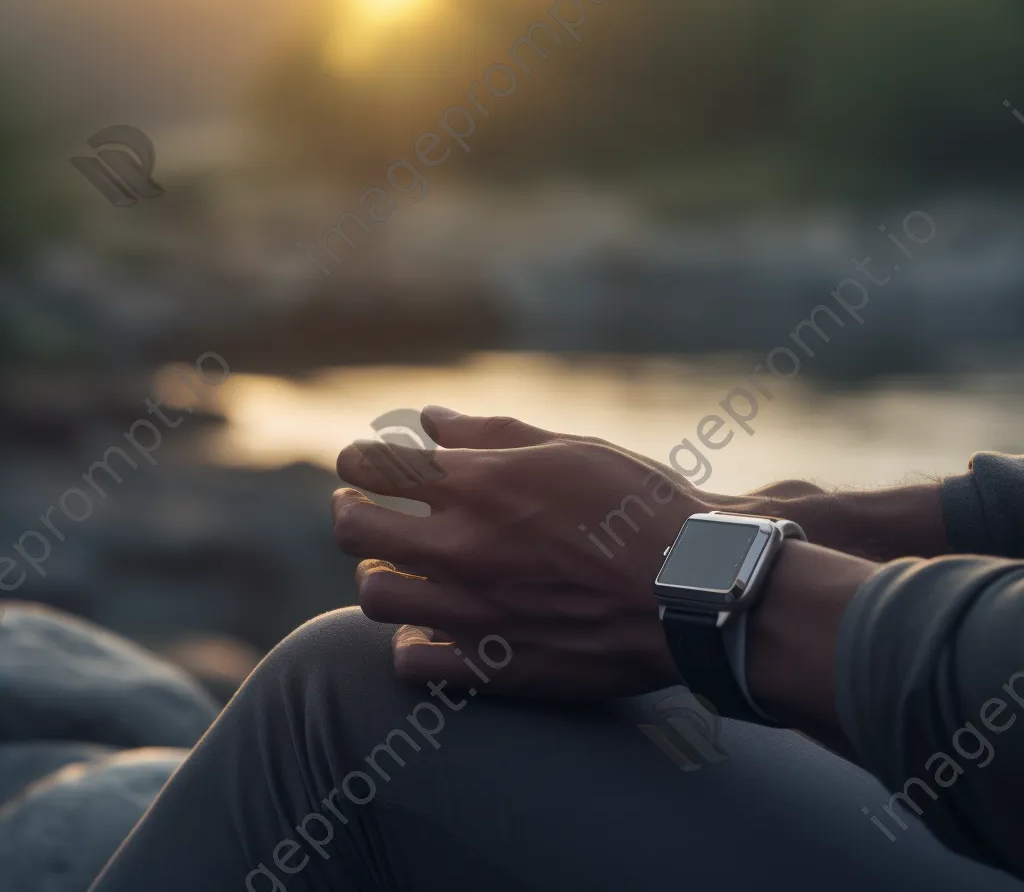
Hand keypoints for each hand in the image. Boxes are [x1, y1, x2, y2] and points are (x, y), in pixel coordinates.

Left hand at [333, 408, 717, 699]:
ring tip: (396, 564)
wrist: (695, 589)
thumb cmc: (640, 507)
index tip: (368, 462)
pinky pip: (412, 660)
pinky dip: (411, 639)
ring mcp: (472, 611)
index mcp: (479, 485)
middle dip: (348, 509)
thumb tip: (430, 420)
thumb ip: (491, 433)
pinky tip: (431, 623)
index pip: (374, 465)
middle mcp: (462, 547)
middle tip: (361, 506)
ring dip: (376, 573)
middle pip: (353, 528)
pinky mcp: (495, 665)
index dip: (359, 459)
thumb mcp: (569, 450)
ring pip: (373, 595)